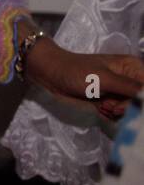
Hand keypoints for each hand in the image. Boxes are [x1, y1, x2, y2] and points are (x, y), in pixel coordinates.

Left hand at [26, 39, 143, 120]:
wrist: (51, 75)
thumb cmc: (76, 72)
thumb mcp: (106, 79)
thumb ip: (132, 88)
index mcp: (134, 68)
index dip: (142, 100)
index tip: (131, 105)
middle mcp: (130, 80)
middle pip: (141, 102)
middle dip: (129, 108)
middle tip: (112, 106)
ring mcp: (119, 92)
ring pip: (132, 111)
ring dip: (120, 113)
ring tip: (105, 106)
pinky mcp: (109, 102)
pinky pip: (120, 115)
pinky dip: (112, 116)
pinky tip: (101, 109)